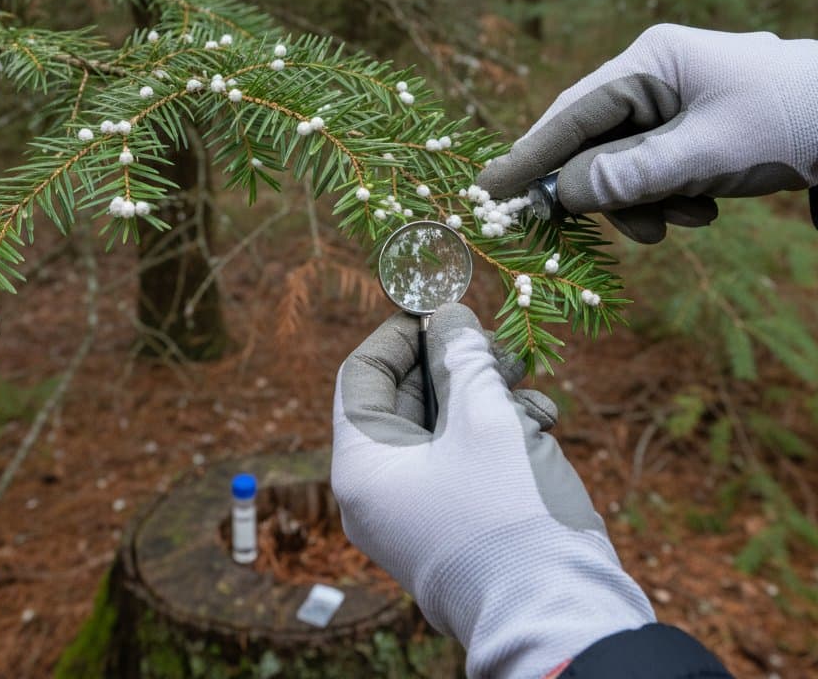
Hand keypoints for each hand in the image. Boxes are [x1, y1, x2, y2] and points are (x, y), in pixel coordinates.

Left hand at [332, 304, 653, 678]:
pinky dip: (497, 431)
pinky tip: (539, 418)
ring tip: (525, 378)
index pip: (362, 377)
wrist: (563, 619)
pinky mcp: (457, 525)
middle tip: (496, 341)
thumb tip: (448, 312)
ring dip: (483, 393)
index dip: (399, 334)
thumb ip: (462, 357)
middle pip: (406, 399)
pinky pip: (465, 460)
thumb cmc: (510, 512)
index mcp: (363, 466)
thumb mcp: (484, 417)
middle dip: (453, 362)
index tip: (437, 306)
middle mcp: (381, 492)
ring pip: (443, 427)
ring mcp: (419, 512)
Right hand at [479, 24, 817, 242]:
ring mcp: (668, 104)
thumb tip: (563, 194)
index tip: (488, 190)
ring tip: (688, 218)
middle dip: (608, 191)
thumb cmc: (789, 121)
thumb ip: (631, 174)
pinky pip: (650, 170)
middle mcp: (651, 77)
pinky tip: (703, 208)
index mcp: (651, 62)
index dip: (529, 155)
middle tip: (627, 226)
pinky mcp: (685, 129)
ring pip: (621, 164)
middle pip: (592, 143)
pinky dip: (665, 197)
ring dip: (644, 201)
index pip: (571, 112)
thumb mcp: (707, 153)